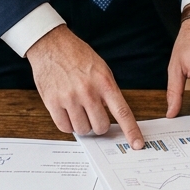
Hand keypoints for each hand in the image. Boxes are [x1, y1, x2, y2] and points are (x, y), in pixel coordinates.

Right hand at [27, 25, 143, 148]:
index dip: (131, 131)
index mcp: (104, 82)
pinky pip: (64, 127)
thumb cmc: (78, 56)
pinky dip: (68, 124)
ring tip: (78, 109)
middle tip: (94, 115)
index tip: (138, 144)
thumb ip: (108, 91)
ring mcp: (69, 98)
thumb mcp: (101, 69)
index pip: (122, 112)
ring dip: (82, 124)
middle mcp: (88, 92)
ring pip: (82, 129)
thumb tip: (112, 114)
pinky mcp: (52, 103)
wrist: (51, 45)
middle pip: (100, 126)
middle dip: (99, 125)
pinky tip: (67, 112)